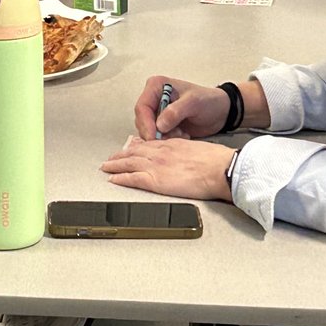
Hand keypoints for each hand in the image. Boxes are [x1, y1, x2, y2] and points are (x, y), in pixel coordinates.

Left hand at [100, 136, 235, 201]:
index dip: (135, 147)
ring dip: (115, 165)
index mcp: (171, 145)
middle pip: (134, 152)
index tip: (128, 148)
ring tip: (106, 167)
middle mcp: (160, 152)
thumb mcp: (196, 149)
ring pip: (129, 163)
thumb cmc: (214, 161)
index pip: (148, 145)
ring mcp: (156, 165)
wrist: (219, 168)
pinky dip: (121, 178)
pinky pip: (133, 178)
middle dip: (120, 155)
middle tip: (110, 158)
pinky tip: (113, 179)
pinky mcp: (155, 180)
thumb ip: (184, 151)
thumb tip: (182, 158)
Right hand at [133, 75, 231, 139]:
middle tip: (174, 135)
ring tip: (182, 133)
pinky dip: (169, 139)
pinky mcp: (163, 124)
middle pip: (142, 120)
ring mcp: (158, 112)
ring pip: (149, 130)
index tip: (154, 137)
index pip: (142, 107)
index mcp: (156, 86)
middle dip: (156, 132)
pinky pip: (158, 136)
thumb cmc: (208, 101)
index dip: (146, 124)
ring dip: (164, 136)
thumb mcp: (193, 102)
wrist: (221, 112)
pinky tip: (183, 135)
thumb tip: (159, 124)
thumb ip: (175, 111)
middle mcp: (154, 98)